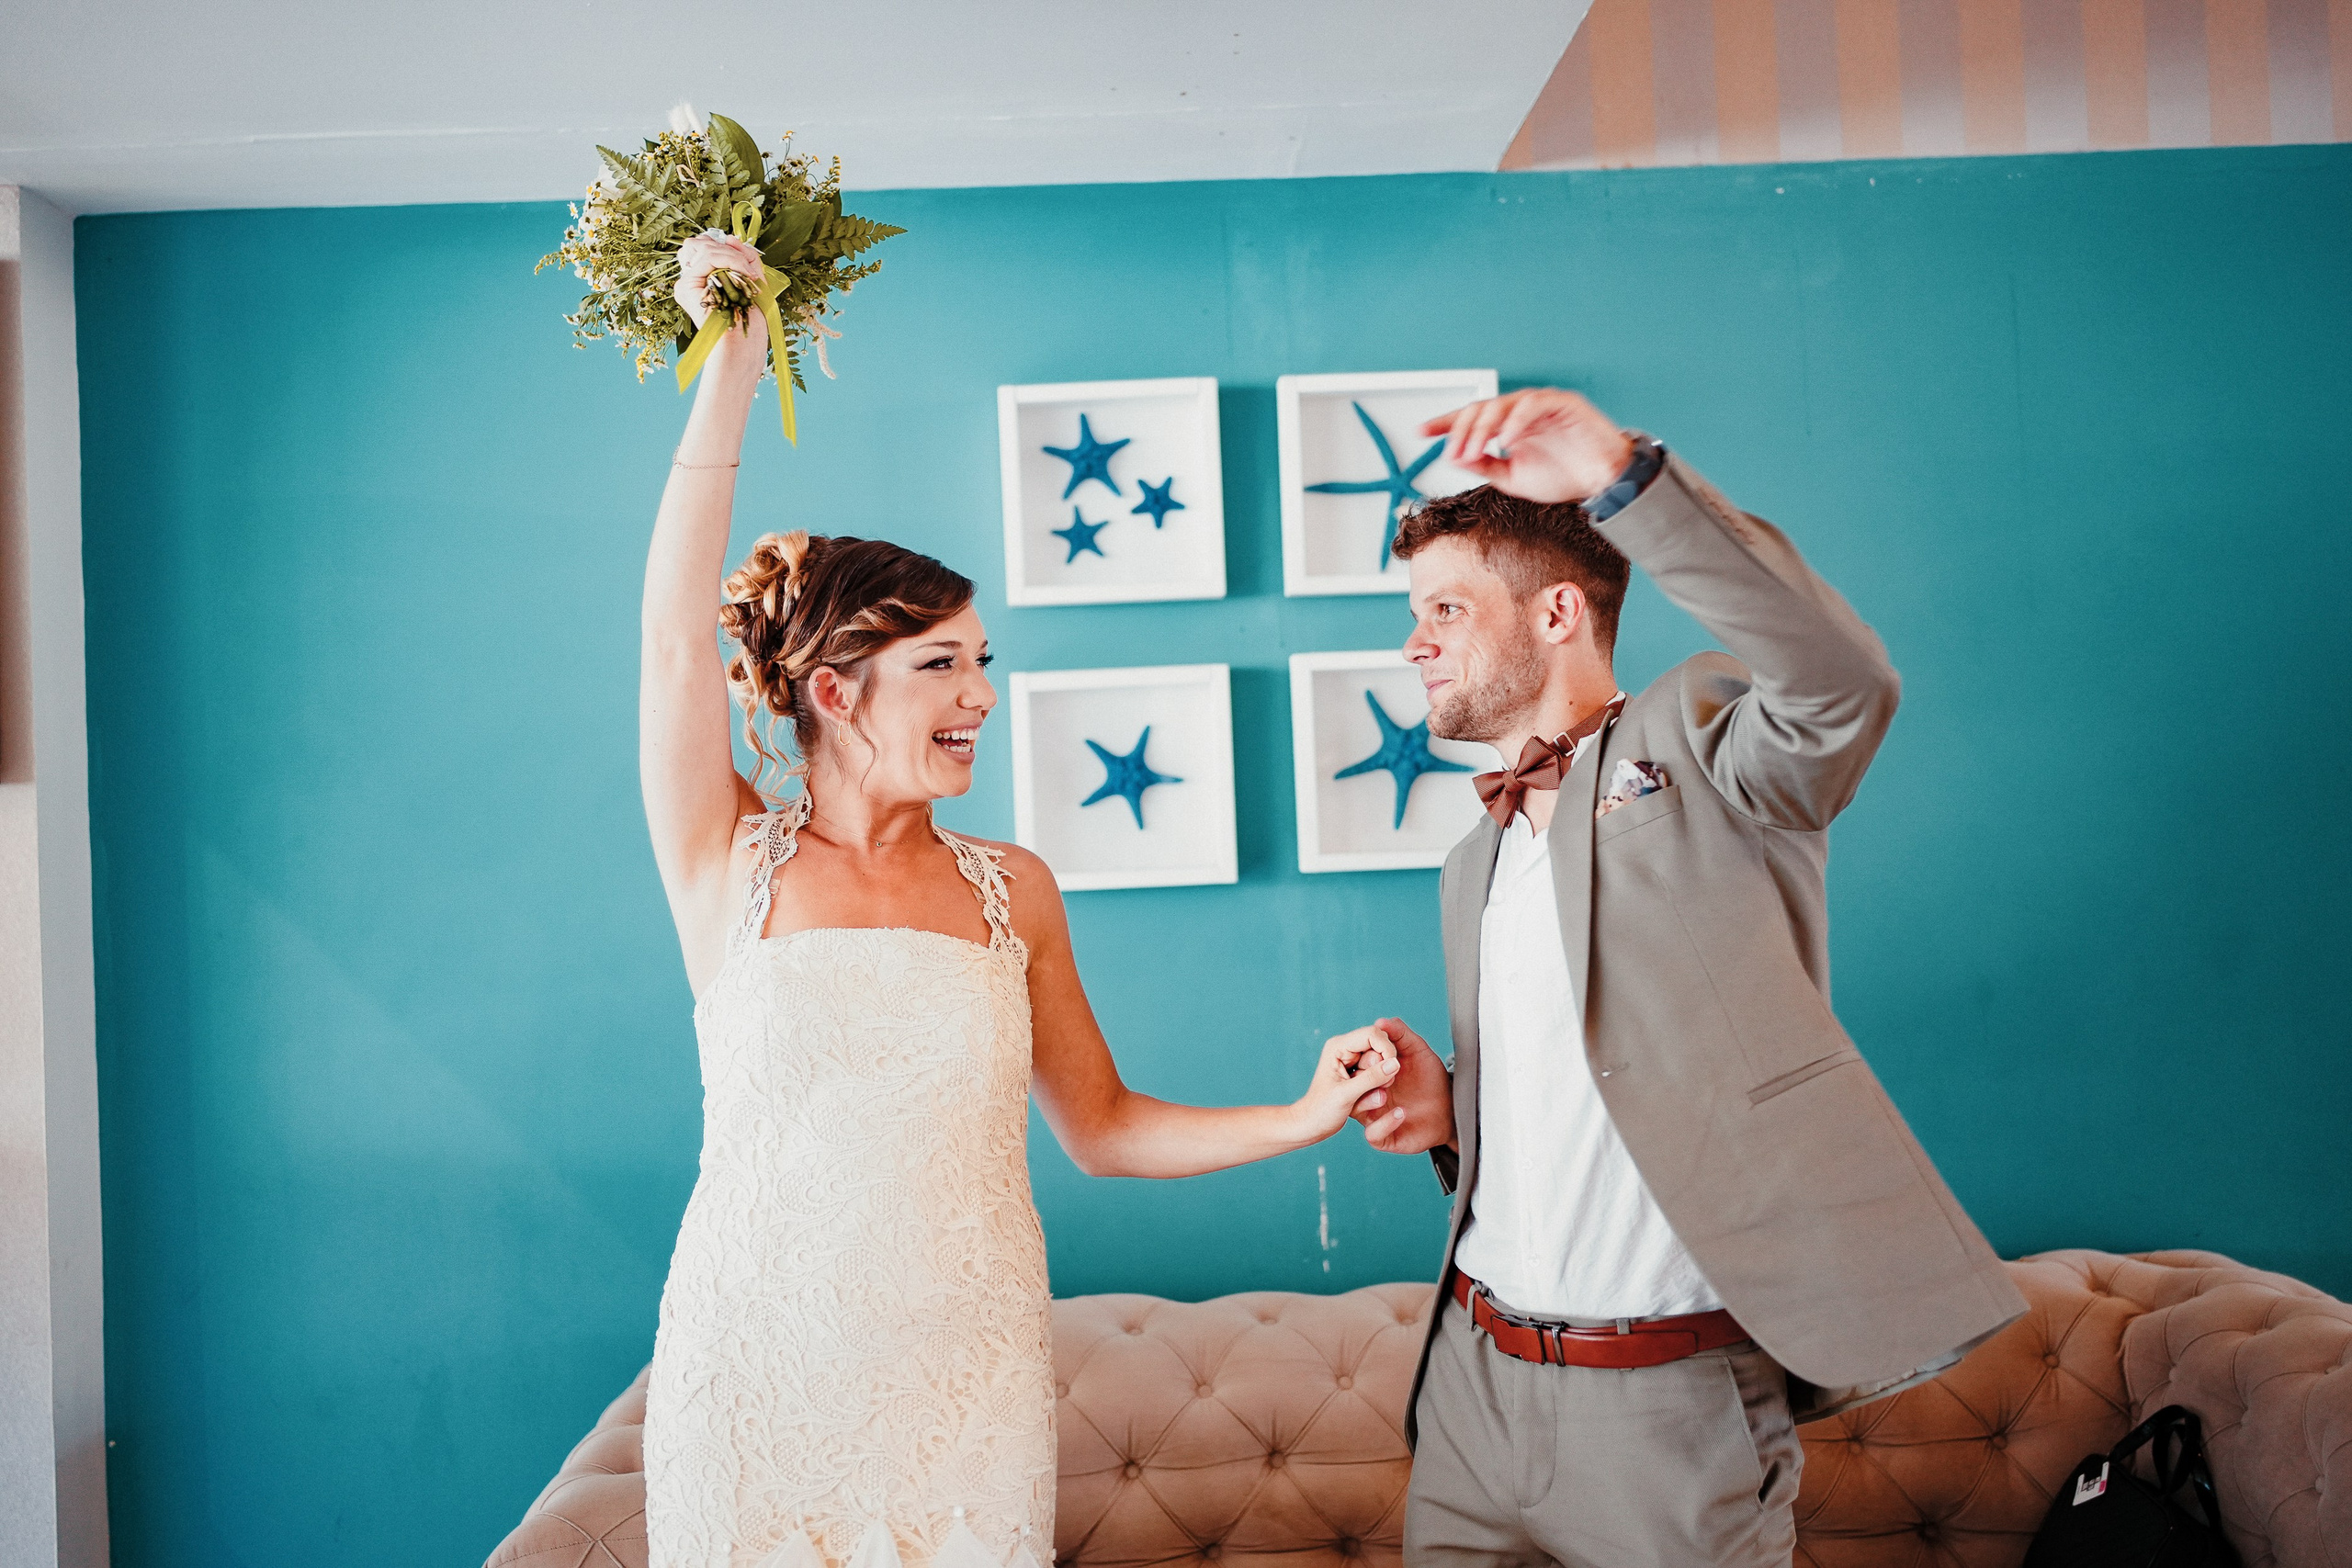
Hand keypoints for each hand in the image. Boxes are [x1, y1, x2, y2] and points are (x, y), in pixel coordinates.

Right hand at [672, 231, 769, 340]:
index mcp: (702, 276)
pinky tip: (744, 276)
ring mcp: (685, 282)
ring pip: (705, 248)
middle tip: (748, 268)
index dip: (725, 247)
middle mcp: (691, 278)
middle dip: (729, 250)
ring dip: (733, 256)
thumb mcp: (752, 277)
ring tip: (748, 274)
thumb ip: (744, 256)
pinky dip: (730, 260)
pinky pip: (708, 258)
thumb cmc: (750, 315)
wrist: (745, 338)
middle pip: (701, 243)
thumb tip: (730, 237)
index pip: (704, 246)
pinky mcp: (685, 286)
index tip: (746, 262)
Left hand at [1293, 1025, 1401, 1142]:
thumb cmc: (1321, 1111)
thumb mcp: (1347, 1094)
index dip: (1387, 1049)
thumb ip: (1372, 1078)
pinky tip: (1362, 1100)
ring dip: (1379, 1082)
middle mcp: (1346, 1049)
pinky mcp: (1358, 1073)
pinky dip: (1377, 1088)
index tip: (1393, 1070)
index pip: (1372, 1034)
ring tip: (1362, 1098)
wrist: (1311, 1125)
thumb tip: (1395, 1063)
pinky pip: (1378, 1075)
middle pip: (1380, 1047)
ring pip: (1381, 1063)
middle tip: (1372, 1090)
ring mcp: (1353, 1060)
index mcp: (1338, 1046)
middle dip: (1382, 1069)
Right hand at [1347, 1017, 1455, 1154]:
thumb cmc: (1431, 1079)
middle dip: (1365, 1078)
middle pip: (1352, 1088)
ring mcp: (1375, 1117)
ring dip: (1370, 1101)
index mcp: (1372, 1074)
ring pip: (1357, 1111)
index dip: (1364, 1057)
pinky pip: (1373, 1134)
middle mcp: (1368, 1095)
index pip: (1355, 1065)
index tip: (1379, 1052)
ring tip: (1386, 1093)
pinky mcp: (1385, 1137)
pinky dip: (1385, 1123)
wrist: (1451, 1109)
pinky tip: (1401, 1113)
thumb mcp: (1418, 1052)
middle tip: (1383, 1071)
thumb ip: (1401, 1035)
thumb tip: (1381, 1021)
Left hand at [1419, 389, 1633, 505]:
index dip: (1446, 422)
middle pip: (1482, 408)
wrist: (1602, 482)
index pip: (1471, 417)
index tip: (1422, 432)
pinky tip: (1506, 441)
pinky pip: (1533, 405)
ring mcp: (1542, 404)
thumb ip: (1485, 466)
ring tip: (1474, 452)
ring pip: (1503, 404)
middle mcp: (1521, 411)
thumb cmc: (1562, 478)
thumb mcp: (1513, 478)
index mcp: (1508, 426)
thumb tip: (1455, 458)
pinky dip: (1516, 422)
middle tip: (1453, 454)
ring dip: (1483, 429)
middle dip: (1463, 431)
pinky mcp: (1563, 403)